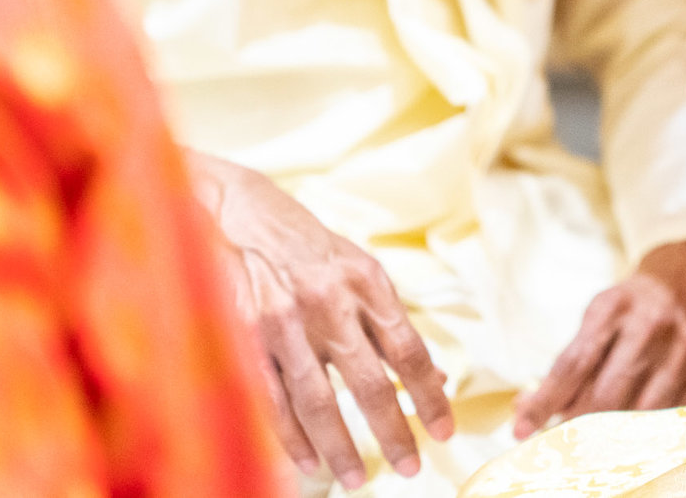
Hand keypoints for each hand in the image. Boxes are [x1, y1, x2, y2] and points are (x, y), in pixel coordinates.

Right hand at [193, 153, 453, 488]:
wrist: (241, 214)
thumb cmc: (311, 250)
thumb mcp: (361, 272)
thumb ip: (392, 326)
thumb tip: (438, 379)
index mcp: (367, 284)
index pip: (409, 351)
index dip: (429, 395)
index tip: (444, 432)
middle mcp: (330, 303)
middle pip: (370, 383)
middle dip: (392, 433)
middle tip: (411, 468)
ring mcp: (285, 323)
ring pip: (319, 401)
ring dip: (341, 447)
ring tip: (357, 479)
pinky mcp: (245, 337)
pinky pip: (273, 400)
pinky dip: (291, 437)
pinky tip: (308, 462)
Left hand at [512, 237, 685, 435]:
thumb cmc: (642, 296)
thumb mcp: (604, 310)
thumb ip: (577, 357)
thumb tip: (542, 407)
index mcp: (617, 307)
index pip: (573, 365)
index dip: (544, 402)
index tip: (521, 427)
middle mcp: (653, 326)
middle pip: (606, 395)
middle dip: (578, 423)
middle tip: (562, 437)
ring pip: (642, 412)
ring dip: (614, 432)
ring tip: (598, 437)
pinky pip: (676, 413)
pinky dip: (653, 426)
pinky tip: (639, 426)